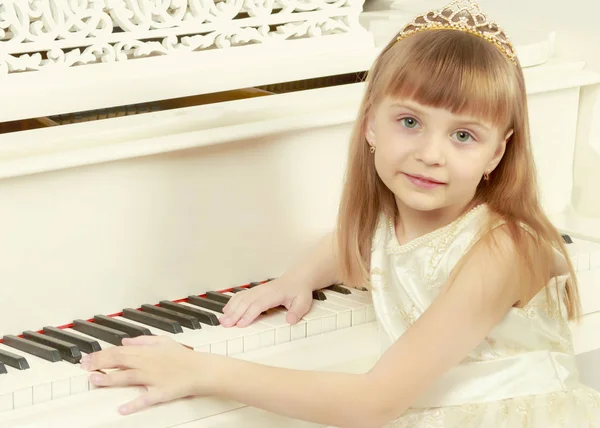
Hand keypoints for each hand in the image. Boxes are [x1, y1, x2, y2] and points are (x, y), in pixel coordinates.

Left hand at [81, 335, 210, 414]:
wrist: (201, 369)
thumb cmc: (184, 356)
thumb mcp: (164, 341)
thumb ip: (143, 340)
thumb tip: (126, 342)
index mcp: (147, 352)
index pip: (119, 351)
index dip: (101, 354)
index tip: (88, 357)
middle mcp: (147, 364)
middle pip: (119, 362)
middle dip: (99, 363)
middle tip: (84, 367)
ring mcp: (153, 378)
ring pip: (128, 378)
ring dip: (110, 379)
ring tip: (95, 381)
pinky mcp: (160, 392)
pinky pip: (146, 399)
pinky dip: (134, 404)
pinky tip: (122, 409)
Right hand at [219, 278, 312, 327]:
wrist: (298, 279)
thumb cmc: (299, 291)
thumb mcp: (303, 302)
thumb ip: (297, 311)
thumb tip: (290, 320)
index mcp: (274, 294)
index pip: (258, 304)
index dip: (249, 314)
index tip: (241, 324)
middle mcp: (263, 291)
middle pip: (246, 302)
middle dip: (234, 313)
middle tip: (225, 325)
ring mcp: (258, 290)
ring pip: (241, 298)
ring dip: (231, 309)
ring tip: (222, 320)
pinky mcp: (255, 291)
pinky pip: (241, 296)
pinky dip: (232, 303)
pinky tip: (226, 310)